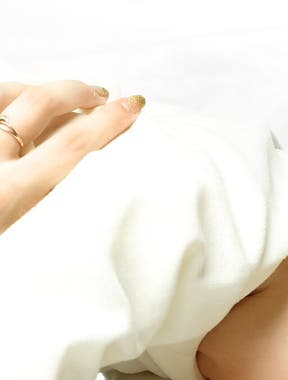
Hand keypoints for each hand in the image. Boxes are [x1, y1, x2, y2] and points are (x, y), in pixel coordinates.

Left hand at [0, 79, 144, 233]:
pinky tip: (19, 107)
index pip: (72, 144)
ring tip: (63, 98)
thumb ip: (49, 203)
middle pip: (42, 102)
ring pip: (9, 93)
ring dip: (41, 91)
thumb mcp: (25, 237)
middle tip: (102, 96)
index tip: (131, 106)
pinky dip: (9, 100)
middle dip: (78, 93)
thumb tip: (81, 172)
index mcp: (11, 192)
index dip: (108, 121)